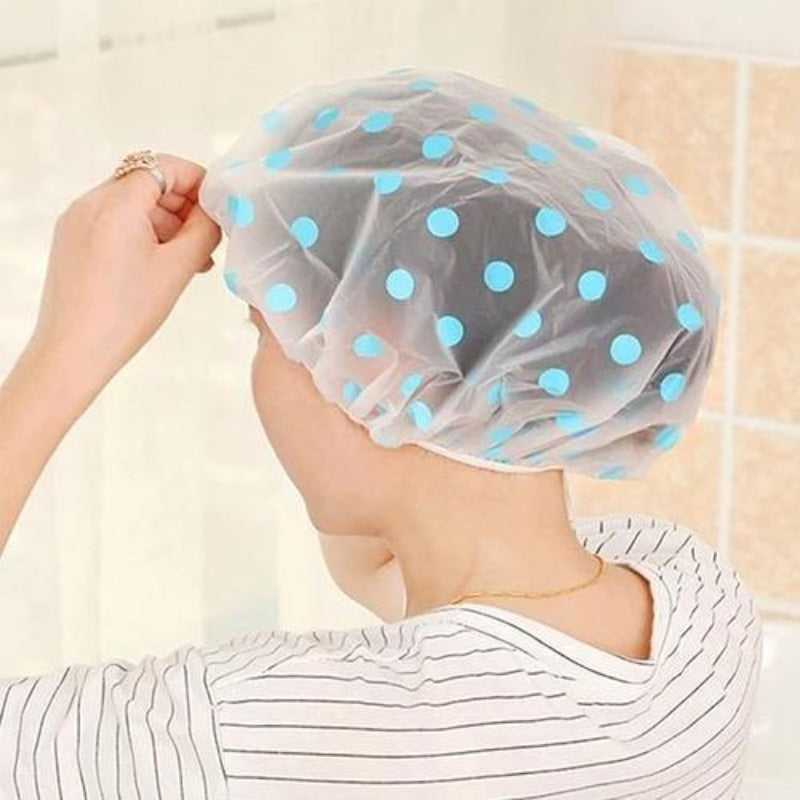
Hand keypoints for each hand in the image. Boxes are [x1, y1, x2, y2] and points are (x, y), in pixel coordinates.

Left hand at [31, 152, 221, 392]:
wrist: (73, 352)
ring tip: (190, 260)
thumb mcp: (178, 268)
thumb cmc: (126, 313)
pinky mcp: (72, 241)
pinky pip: (114, 223)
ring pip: (132, 205)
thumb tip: (217, 210)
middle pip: (146, 183)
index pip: (162, 166)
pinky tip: (161, 265)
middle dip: (182, 205)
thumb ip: (204, 230)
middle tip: (209, 239)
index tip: (218, 206)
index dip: (196, 180)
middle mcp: (90, 203)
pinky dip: (143, 234)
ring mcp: (77, 222)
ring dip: (165, 223)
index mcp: (116, 203)